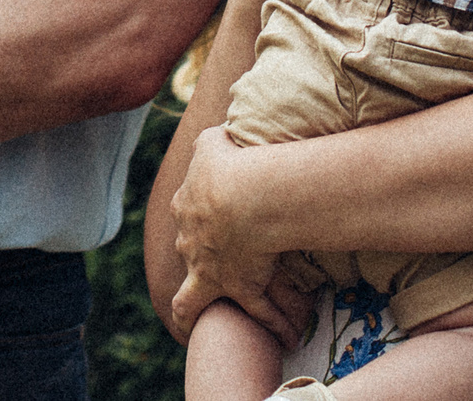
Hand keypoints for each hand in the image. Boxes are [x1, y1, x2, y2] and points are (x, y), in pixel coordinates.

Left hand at [168, 125, 315, 345]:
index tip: (212, 223)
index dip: (197, 220)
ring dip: (197, 316)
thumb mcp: (211, 142)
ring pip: (191, 303)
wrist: (244, 197)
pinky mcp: (240, 287)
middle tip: (216, 270)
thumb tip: (218, 134)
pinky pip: (257, 314)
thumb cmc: (230, 164)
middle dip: (198, 264)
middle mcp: (191, 244)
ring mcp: (211, 270)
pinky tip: (286, 338)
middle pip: (188, 255)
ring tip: (206, 329)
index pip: (186, 215)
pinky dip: (273, 326)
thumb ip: (211, 142)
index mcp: (186, 208)